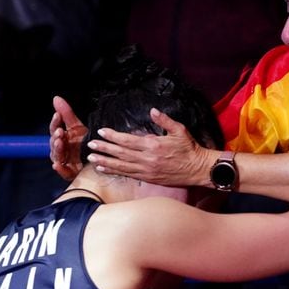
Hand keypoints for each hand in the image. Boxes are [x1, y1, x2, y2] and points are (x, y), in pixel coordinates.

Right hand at [49, 96, 87, 181]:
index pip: (54, 129)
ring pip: (57, 156)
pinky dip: (60, 168)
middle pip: (54, 143)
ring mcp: (65, 161)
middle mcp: (61, 150)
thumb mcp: (77, 126)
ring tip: (60, 143)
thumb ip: (67, 113)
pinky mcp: (70, 172)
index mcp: (61, 138)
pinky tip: (57, 165)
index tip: (57, 115)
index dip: (55, 122)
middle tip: (60, 132)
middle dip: (56, 137)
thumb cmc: (84, 142)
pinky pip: (63, 171)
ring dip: (57, 149)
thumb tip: (56, 98)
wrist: (98, 158)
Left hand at [85, 108, 216, 186]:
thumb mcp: (179, 130)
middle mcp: (147, 159)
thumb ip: (164, 120)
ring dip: (105, 162)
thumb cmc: (189, 148)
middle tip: (91, 145)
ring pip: (121, 166)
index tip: (101, 132)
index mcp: (153, 145)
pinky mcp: (148, 178)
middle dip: (104, 149)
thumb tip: (152, 110)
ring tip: (92, 159)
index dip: (113, 136)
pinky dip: (115, 171)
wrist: (197, 169)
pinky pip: (128, 174)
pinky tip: (104, 169)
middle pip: (121, 153)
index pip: (128, 140)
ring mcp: (146, 170)